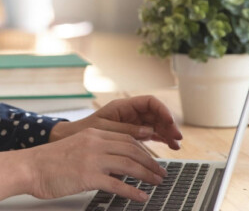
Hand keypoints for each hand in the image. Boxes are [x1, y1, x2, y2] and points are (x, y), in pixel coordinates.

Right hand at [25, 128, 167, 200]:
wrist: (29, 167)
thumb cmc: (48, 162)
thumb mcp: (75, 148)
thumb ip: (94, 151)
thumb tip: (113, 165)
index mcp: (92, 134)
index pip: (126, 138)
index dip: (143, 149)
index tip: (152, 158)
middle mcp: (95, 143)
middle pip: (132, 150)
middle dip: (150, 162)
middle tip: (160, 172)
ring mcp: (92, 159)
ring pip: (129, 164)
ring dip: (147, 174)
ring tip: (156, 183)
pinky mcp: (88, 176)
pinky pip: (118, 184)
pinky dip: (133, 191)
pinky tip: (141, 197)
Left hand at [49, 95, 182, 149]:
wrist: (71, 139)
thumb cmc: (84, 131)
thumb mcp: (104, 130)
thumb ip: (126, 130)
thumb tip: (148, 131)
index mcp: (123, 106)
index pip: (149, 102)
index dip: (162, 110)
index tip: (169, 122)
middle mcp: (130, 113)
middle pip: (156, 114)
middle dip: (168, 124)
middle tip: (177, 138)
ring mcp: (132, 123)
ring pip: (156, 125)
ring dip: (167, 133)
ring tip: (176, 145)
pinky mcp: (132, 134)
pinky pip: (151, 134)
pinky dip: (161, 139)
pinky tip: (170, 146)